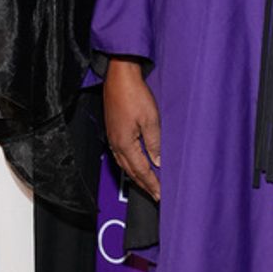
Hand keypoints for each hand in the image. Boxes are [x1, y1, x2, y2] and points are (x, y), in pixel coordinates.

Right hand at [104, 58, 160, 202]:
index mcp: (125, 144)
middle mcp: (116, 143)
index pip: (141, 171)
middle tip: (155, 195)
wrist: (119, 76)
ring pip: (124, 164)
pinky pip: (121, 154)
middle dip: (143, 184)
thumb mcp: (151, 120)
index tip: (160, 194)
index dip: (151, 184)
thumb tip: (157, 161)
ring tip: (147, 184)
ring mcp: (112, 137)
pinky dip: (130, 164)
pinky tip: (135, 164)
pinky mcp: (113, 130)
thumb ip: (154, 143)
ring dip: (136, 176)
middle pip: (131, 171)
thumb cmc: (133, 94)